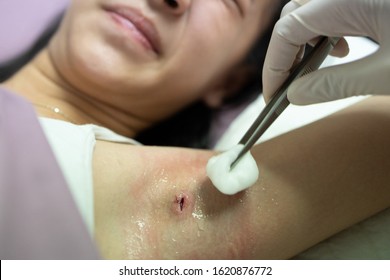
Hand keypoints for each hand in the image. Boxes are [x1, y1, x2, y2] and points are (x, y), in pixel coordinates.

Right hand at [263, 0, 389, 104]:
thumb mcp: (384, 73)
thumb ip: (336, 84)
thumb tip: (295, 95)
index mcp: (346, 1)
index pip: (287, 30)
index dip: (273, 66)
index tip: (272, 95)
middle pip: (293, 14)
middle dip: (284, 51)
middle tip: (289, 84)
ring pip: (310, 11)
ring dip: (304, 41)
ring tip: (315, 67)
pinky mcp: (366, 1)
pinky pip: (331, 10)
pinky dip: (325, 32)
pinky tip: (341, 51)